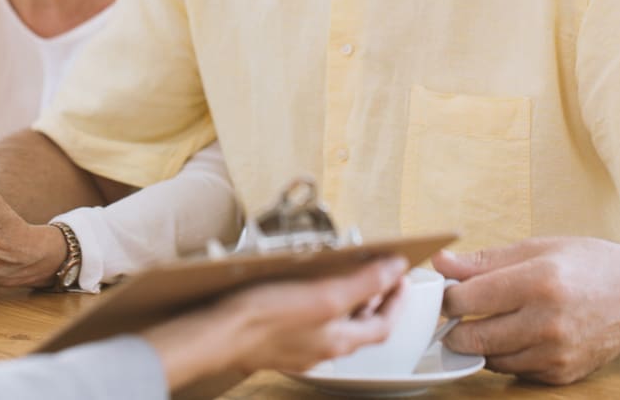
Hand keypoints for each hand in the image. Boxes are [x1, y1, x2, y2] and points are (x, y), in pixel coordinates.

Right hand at [142, 255, 408, 386]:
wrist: (219, 334)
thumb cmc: (264, 318)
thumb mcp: (324, 295)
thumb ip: (363, 283)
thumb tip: (393, 270)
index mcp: (339, 341)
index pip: (384, 324)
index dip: (396, 299)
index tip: (400, 277)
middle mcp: (322, 349)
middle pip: (360, 326)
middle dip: (372, 299)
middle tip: (376, 274)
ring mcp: (299, 348)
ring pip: (333, 325)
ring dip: (344, 302)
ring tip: (343, 275)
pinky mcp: (276, 341)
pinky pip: (307, 324)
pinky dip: (316, 307)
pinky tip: (302, 291)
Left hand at [434, 236, 619, 383]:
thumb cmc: (587, 265)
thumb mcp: (535, 248)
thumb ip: (483, 261)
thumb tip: (439, 264)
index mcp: (537, 283)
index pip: (466, 300)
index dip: (446, 297)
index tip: (444, 292)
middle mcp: (548, 323)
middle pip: (472, 337)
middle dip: (454, 325)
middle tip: (455, 312)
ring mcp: (556, 354)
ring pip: (489, 358)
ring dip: (478, 343)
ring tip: (487, 320)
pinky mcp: (562, 374)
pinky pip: (513, 370)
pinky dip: (504, 355)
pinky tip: (514, 334)